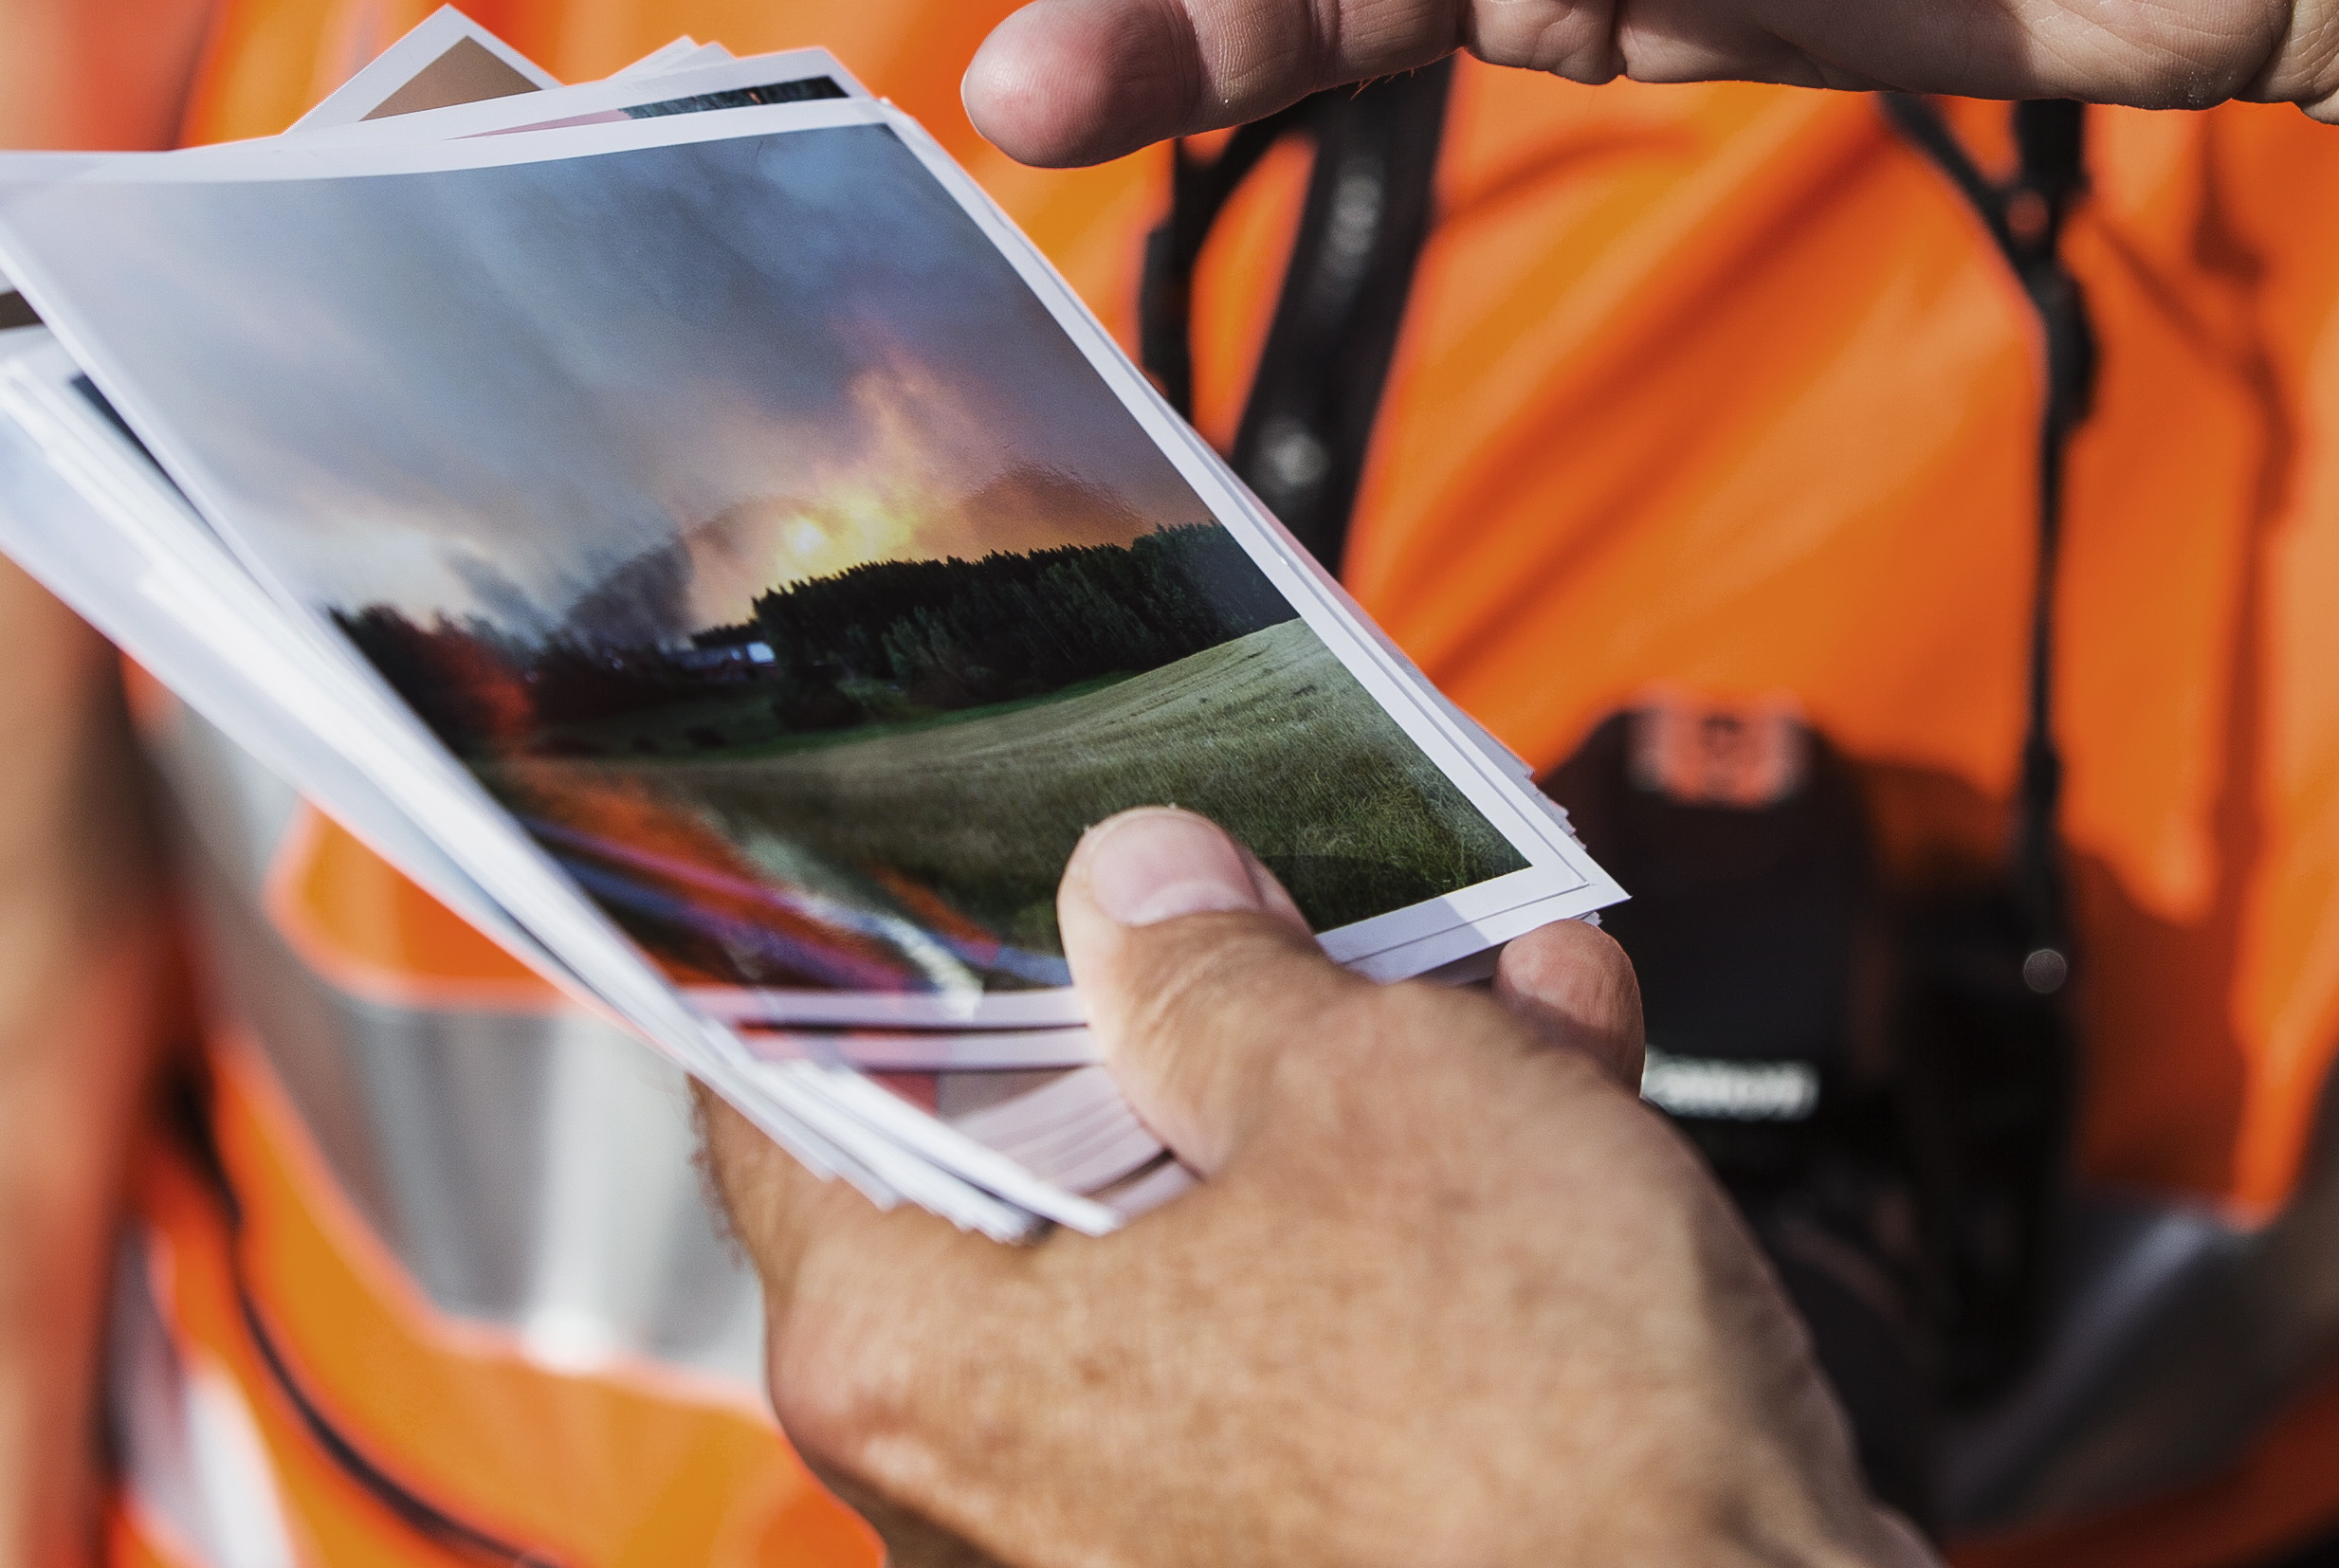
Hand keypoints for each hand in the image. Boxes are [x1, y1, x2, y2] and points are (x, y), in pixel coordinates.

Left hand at [712, 811, 1928, 1567]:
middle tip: (1287, 873)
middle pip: (1032, 1167)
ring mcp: (1134, 1561)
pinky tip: (1553, 1084)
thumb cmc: (1532, 1430)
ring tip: (1493, 968)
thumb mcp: (1377, 1090)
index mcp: (908, 1357)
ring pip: (1204, 1257)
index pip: (785, 1095)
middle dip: (1194, 1003)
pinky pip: (1306, 1372)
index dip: (881, 941)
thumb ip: (1218, 973)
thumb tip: (1140, 891)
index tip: (957, 843)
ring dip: (1352, 1099)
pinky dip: (1412, 1245)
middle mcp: (977, 1496)